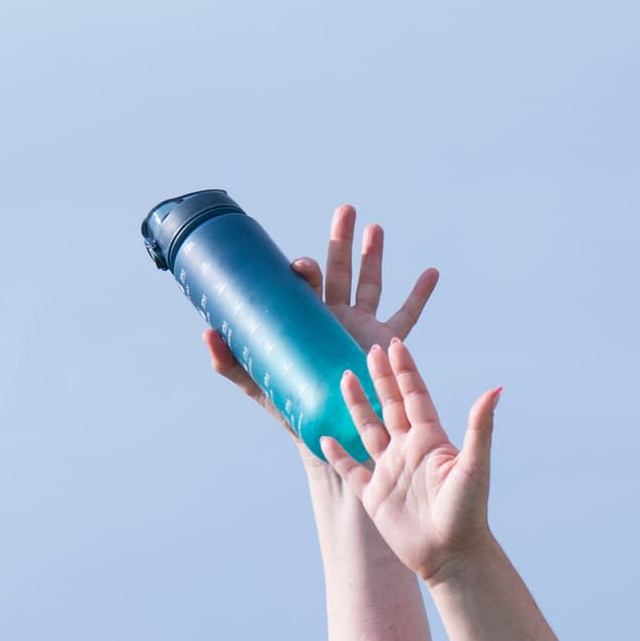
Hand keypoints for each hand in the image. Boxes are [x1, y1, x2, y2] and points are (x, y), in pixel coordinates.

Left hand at [204, 201, 438, 412]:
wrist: (327, 429)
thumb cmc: (289, 407)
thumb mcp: (257, 384)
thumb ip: (231, 363)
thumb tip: (207, 335)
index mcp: (304, 318)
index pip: (305, 284)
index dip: (303, 269)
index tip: (301, 266)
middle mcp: (333, 315)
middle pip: (338, 269)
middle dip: (341, 240)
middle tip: (345, 210)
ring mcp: (360, 325)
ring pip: (370, 283)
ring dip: (374, 254)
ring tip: (375, 227)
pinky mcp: (384, 342)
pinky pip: (407, 315)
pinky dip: (420, 294)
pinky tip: (432, 272)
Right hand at [318, 337, 500, 584]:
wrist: (451, 554)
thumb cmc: (467, 512)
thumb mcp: (474, 466)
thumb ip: (479, 427)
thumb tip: (495, 389)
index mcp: (429, 439)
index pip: (414, 396)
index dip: (404, 371)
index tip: (395, 345)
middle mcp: (409, 450)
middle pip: (390, 405)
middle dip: (381, 378)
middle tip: (369, 349)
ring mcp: (390, 472)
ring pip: (368, 430)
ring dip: (357, 405)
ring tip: (344, 379)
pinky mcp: (374, 496)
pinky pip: (351, 470)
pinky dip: (338, 454)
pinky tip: (325, 437)